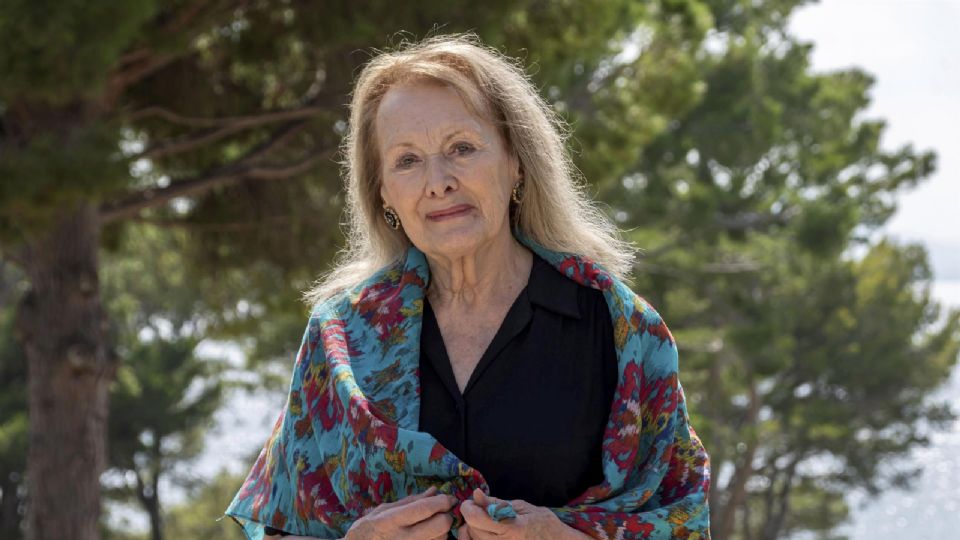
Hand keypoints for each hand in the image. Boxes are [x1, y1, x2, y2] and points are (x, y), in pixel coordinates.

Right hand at [343, 486, 456, 539]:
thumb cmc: (371, 528)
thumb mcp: (385, 509)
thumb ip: (411, 501)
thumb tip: (435, 491)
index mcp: (392, 520)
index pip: (425, 508)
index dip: (442, 501)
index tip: (448, 499)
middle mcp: (403, 538)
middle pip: (441, 525)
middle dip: (446, 516)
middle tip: (442, 513)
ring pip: (442, 539)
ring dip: (443, 531)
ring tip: (432, 527)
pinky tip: (429, 537)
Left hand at [458, 488, 589, 539]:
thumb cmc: (543, 523)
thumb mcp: (521, 507)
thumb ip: (496, 503)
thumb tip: (476, 495)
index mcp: (510, 529)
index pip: (476, 518)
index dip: (468, 507)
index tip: (472, 502)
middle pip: (470, 530)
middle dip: (470, 517)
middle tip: (479, 510)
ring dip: (471, 529)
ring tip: (482, 522)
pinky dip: (475, 538)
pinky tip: (483, 532)